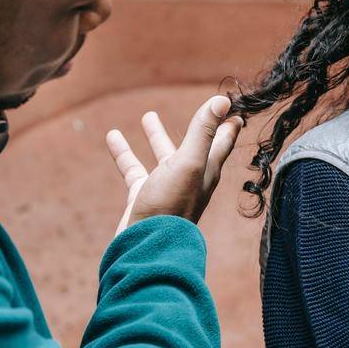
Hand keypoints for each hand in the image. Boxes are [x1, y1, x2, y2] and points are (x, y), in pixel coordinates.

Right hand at [105, 95, 242, 233]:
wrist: (146, 247)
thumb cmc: (172, 206)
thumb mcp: (190, 162)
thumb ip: (203, 131)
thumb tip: (223, 100)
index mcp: (207, 169)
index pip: (223, 140)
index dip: (230, 123)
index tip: (236, 109)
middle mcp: (190, 177)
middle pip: (196, 145)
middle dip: (199, 126)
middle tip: (201, 110)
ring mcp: (166, 187)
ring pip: (162, 154)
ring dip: (156, 135)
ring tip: (147, 115)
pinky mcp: (143, 196)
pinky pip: (134, 168)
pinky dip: (124, 152)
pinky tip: (112, 137)